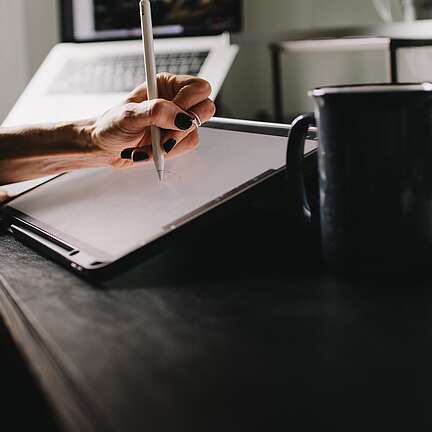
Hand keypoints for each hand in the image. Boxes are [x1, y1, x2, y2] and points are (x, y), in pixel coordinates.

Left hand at [89, 73, 214, 167]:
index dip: (189, 102)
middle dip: (183, 128)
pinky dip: (168, 153)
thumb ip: (156, 112)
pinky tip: (151, 150)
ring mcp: (178, 122)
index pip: (197, 88)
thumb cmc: (111, 126)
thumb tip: (181, 117)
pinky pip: (186, 147)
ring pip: (194, 133)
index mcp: (166, 85)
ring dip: (170, 144)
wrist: (104, 147)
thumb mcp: (129, 115)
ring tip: (148, 145)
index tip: (172, 116)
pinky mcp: (177, 139)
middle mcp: (176, 101)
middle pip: (205, 109)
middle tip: (164, 136)